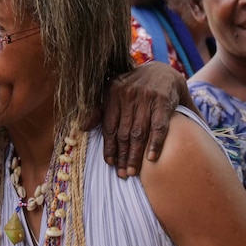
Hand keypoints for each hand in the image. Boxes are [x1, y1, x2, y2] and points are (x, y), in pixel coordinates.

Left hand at [90, 62, 185, 177]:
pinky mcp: (163, 101)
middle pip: (123, 133)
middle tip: (122, 174)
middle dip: (122, 156)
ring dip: (135, 155)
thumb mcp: (114, 92)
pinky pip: (158, 127)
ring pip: (138, 132)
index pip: (109, 126)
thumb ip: (99, 110)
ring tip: (133, 172)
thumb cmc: (134, 87)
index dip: (109, 147)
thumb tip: (82, 127)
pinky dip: (155, 143)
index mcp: (113, 92)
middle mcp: (128, 94)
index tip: (110, 163)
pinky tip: (151, 158)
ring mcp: (146, 97)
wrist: (163, 72)